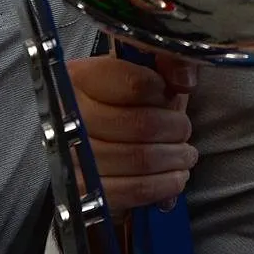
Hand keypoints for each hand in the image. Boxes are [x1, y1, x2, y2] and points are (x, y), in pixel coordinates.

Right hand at [69, 52, 199, 211]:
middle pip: (141, 125)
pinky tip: (175, 178)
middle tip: (184, 131)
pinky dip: (163, 185)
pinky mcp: (80, 191)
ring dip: (174, 158)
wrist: (82, 144)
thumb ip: (163, 63)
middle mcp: (68, 115)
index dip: (163, 93)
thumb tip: (184, 76)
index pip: (135, 85)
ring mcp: (71, 156)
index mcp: (79, 78)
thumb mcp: (133, 73)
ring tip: (185, 155)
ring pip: (141, 159)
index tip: (171, 96)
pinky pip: (133, 189)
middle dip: (175, 130)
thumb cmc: (115, 106)